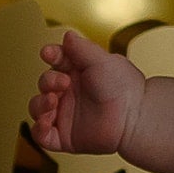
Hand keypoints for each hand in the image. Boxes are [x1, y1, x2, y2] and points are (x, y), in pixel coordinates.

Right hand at [29, 29, 145, 156]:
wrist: (135, 116)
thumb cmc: (124, 87)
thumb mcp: (102, 60)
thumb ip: (82, 48)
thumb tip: (67, 35)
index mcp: (79, 73)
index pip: (56, 61)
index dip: (50, 56)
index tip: (49, 53)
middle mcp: (70, 93)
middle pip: (44, 83)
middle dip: (47, 81)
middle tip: (63, 82)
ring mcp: (66, 115)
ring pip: (38, 108)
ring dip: (39, 104)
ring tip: (53, 101)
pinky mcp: (65, 137)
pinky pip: (42, 135)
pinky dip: (38, 129)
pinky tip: (47, 121)